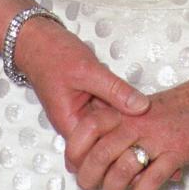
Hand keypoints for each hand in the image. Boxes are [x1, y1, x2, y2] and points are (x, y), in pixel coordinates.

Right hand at [14, 15, 149, 142]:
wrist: (38, 40)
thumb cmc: (55, 55)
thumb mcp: (88, 70)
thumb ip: (115, 89)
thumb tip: (142, 108)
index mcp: (71, 124)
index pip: (99, 149)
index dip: (121, 142)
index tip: (142, 131)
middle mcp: (76, 125)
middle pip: (105, 140)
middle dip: (127, 133)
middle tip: (151, 123)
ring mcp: (83, 114)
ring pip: (109, 125)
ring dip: (126, 119)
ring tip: (149, 115)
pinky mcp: (88, 103)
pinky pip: (107, 110)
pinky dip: (120, 106)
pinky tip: (136, 102)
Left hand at [64, 45, 188, 189]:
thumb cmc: (185, 106)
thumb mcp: (148, 109)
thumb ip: (126, 123)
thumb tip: (104, 150)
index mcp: (129, 108)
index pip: (89, 126)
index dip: (75, 148)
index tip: (74, 164)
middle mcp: (139, 121)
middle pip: (100, 153)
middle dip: (89, 177)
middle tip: (90, 188)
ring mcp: (158, 136)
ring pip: (122, 170)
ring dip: (114, 189)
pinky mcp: (178, 150)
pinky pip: (151, 179)